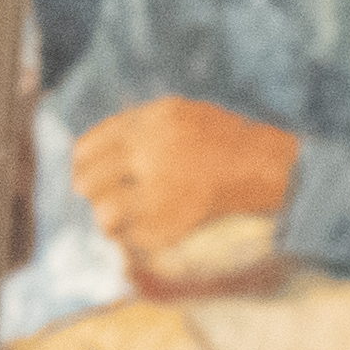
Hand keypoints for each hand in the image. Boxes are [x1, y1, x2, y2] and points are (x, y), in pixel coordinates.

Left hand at [71, 95, 302, 268]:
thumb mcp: (180, 113)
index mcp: (151, 121)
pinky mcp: (174, 220)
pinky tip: (149, 227)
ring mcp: (162, 188)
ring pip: (104, 214)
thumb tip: (86, 151)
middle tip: (103, 199)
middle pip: (87, 181)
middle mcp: (152, 151)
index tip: (85, 173)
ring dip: (110, 218)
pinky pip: (134, 236)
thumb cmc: (222, 140)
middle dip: (92, 193)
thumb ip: (136, 127)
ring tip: (125, 216)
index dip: (82, 164)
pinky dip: (136, 236)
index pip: (87, 148)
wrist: (267, 166)